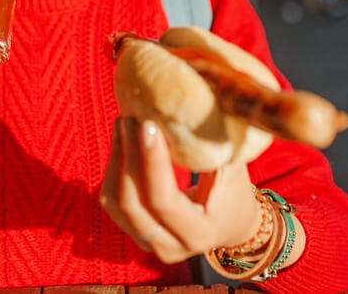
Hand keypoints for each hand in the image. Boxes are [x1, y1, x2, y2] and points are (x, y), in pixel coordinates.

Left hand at [100, 117, 260, 263]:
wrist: (231, 224)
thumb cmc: (235, 193)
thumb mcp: (234, 171)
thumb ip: (220, 145)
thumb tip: (203, 101)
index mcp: (199, 234)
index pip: (164, 201)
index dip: (152, 162)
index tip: (148, 124)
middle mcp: (170, 247)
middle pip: (132, 202)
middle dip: (127, 155)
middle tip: (130, 118)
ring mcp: (148, 243)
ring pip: (116, 202)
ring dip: (116, 159)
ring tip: (124, 123)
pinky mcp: (133, 232)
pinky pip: (112, 200)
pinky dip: (114, 168)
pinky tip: (122, 140)